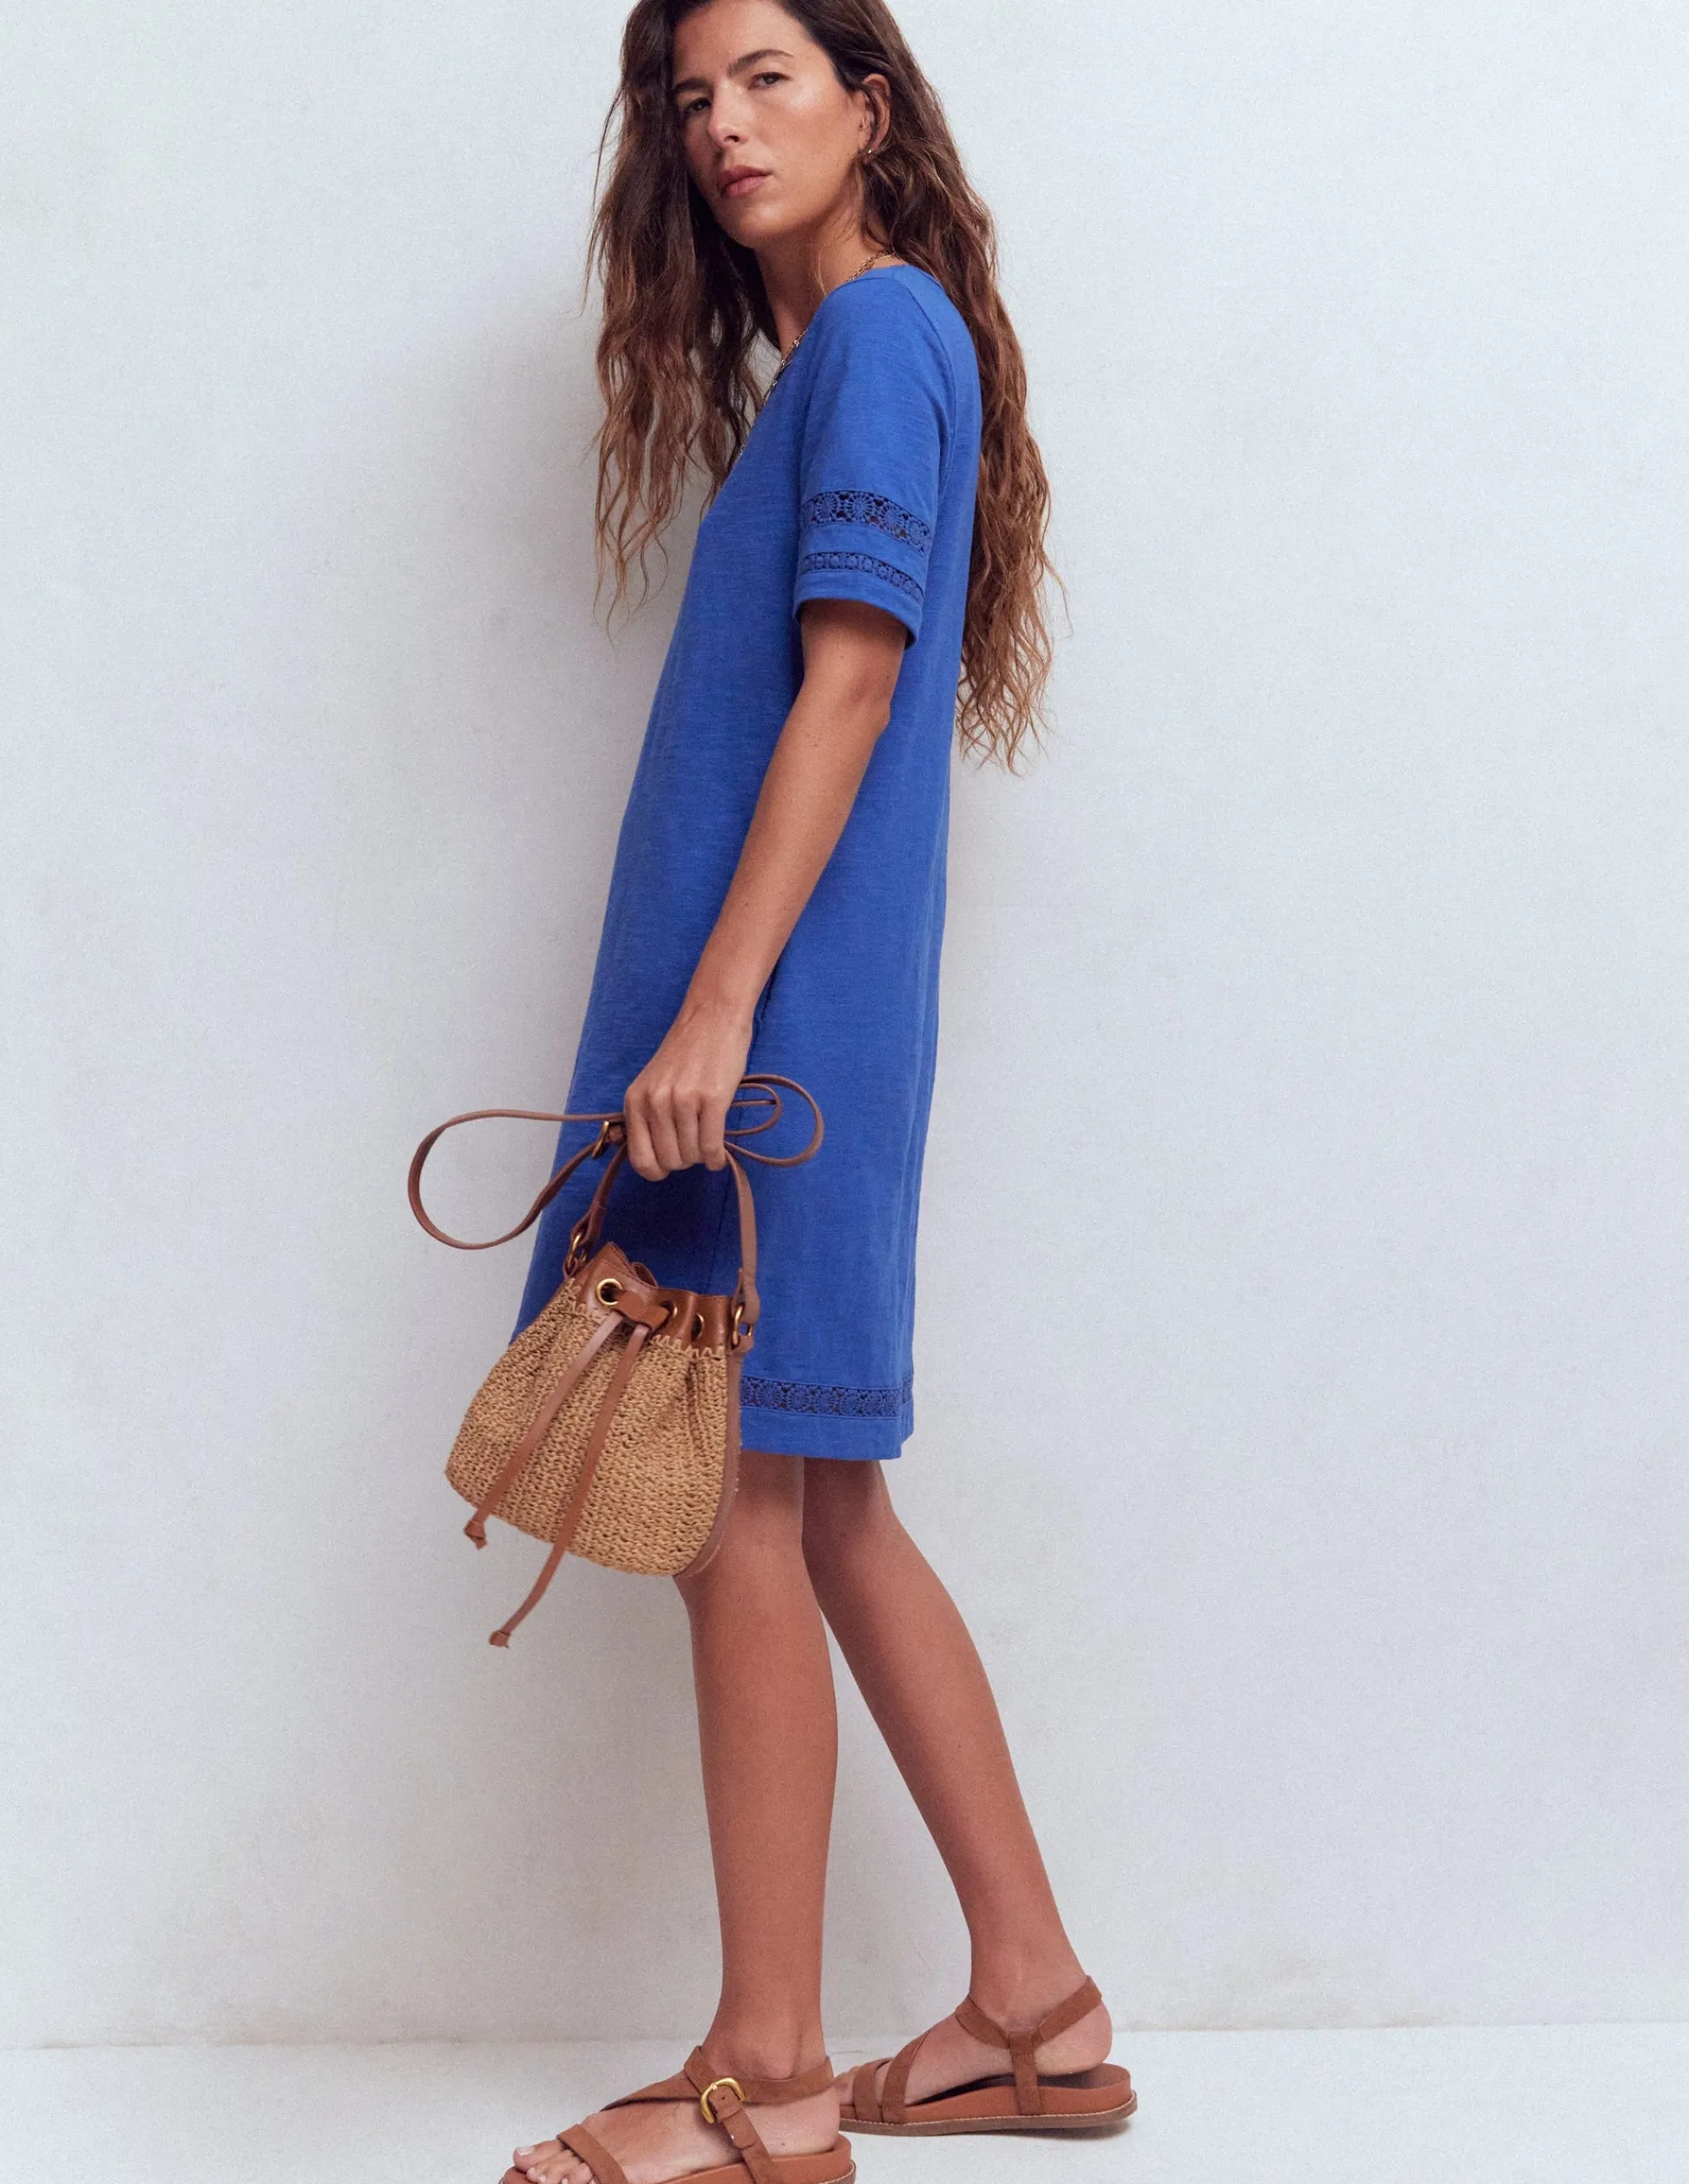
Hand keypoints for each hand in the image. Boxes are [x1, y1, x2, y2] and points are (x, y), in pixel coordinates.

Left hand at [623, 995, 753, 1180]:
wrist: (712, 1018)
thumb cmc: (685, 1053)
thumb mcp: (652, 1083)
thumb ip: (647, 1117)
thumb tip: (650, 1160)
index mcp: (635, 1101)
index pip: (640, 1159)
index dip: (657, 1170)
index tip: (669, 1164)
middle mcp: (655, 1102)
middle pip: (670, 1161)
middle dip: (684, 1161)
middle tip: (694, 1146)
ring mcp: (683, 1101)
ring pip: (692, 1155)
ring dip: (702, 1156)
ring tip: (708, 1143)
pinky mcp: (712, 1099)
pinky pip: (712, 1146)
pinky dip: (717, 1157)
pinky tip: (719, 1155)